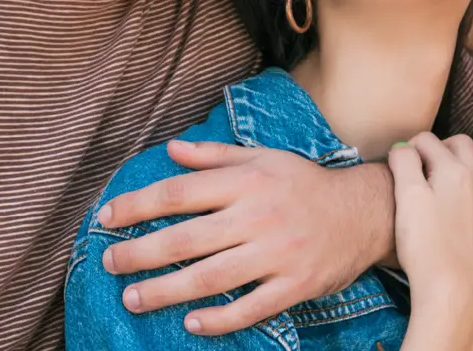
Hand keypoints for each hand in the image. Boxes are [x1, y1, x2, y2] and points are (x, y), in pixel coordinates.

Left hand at [94, 140, 389, 335]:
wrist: (366, 212)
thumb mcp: (264, 158)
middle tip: (109, 264)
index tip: (106, 217)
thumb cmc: (305, 184)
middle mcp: (258, 216)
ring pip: (210, 277)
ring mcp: (277, 253)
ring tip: (133, 298)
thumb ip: (215, 156)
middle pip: (185, 239)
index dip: (137, 205)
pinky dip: (219, 318)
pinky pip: (250, 308)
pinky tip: (191, 323)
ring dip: (165, 291)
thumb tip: (171, 149)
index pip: (178, 193)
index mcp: (247, 181)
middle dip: (139, 254)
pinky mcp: (294, 284)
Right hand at [390, 133, 472, 349]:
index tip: (399, 157)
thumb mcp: (406, 197)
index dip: (411, 145)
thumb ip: (404, 164)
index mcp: (452, 172)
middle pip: (465, 147)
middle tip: (430, 154)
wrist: (451, 289)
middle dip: (447, 143)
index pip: (429, 143)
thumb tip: (404, 146)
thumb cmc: (424, 244)